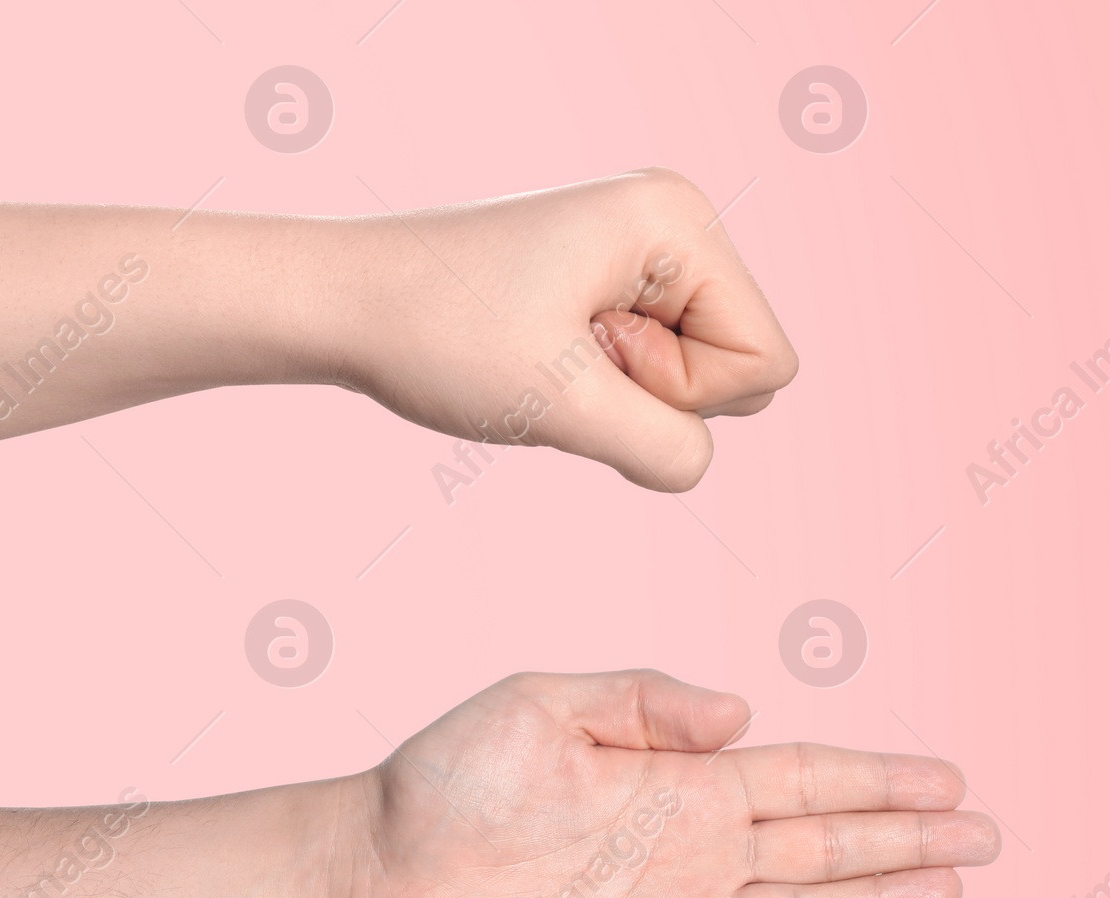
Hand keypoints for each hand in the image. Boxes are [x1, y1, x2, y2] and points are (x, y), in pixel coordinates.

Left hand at [329, 169, 797, 490]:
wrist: (346, 301)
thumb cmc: (440, 337)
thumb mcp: (562, 407)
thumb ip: (660, 448)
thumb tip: (696, 463)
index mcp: (678, 221)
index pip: (763, 361)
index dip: (682, 394)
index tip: (589, 356)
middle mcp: (674, 222)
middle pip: (743, 368)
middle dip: (658, 393)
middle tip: (564, 355)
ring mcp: (644, 251)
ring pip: (700, 378)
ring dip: (627, 396)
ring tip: (549, 354)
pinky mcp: (614, 283)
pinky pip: (657, 372)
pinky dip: (604, 387)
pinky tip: (546, 358)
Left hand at [333, 669, 1000, 897]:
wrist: (377, 872)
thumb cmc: (449, 780)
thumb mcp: (543, 706)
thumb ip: (644, 701)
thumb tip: (743, 713)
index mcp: (679, 779)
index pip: (806, 776)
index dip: (881, 778)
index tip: (951, 778)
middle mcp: (693, 849)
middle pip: (828, 845)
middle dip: (908, 839)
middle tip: (987, 836)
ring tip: (952, 890)